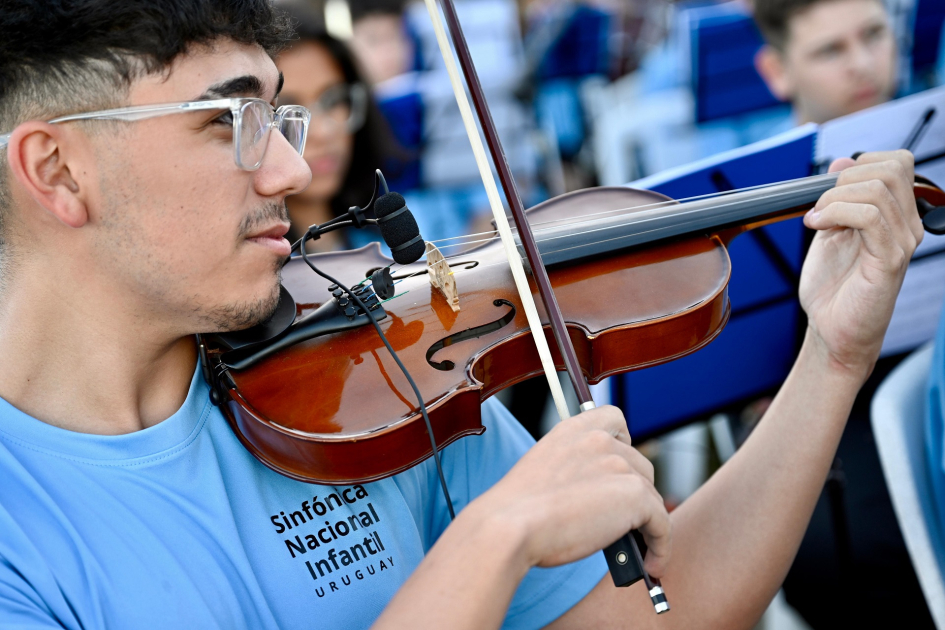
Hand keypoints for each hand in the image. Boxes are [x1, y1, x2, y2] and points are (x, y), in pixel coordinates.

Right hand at [471, 406, 670, 577]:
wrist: (509, 527)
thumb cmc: (517, 511)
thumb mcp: (544, 472)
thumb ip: (574, 469)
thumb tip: (600, 496)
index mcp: (573, 429)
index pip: (614, 419)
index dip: (623, 444)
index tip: (617, 469)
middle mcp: (598, 440)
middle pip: (639, 464)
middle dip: (634, 492)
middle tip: (622, 520)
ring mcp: (618, 464)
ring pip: (650, 496)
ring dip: (646, 522)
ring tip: (638, 548)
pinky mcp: (634, 495)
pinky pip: (662, 524)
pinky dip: (661, 546)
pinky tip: (652, 563)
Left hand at [800, 150, 921, 378]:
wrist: (831, 331)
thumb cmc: (832, 288)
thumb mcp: (830, 231)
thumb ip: (838, 198)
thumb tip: (842, 161)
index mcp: (896, 215)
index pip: (898, 163)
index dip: (860, 164)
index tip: (829, 189)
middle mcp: (907, 226)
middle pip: (892, 168)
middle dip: (845, 178)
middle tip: (820, 206)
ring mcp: (902, 242)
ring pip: (879, 189)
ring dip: (834, 198)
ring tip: (816, 220)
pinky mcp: (889, 261)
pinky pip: (870, 217)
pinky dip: (835, 213)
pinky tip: (817, 226)